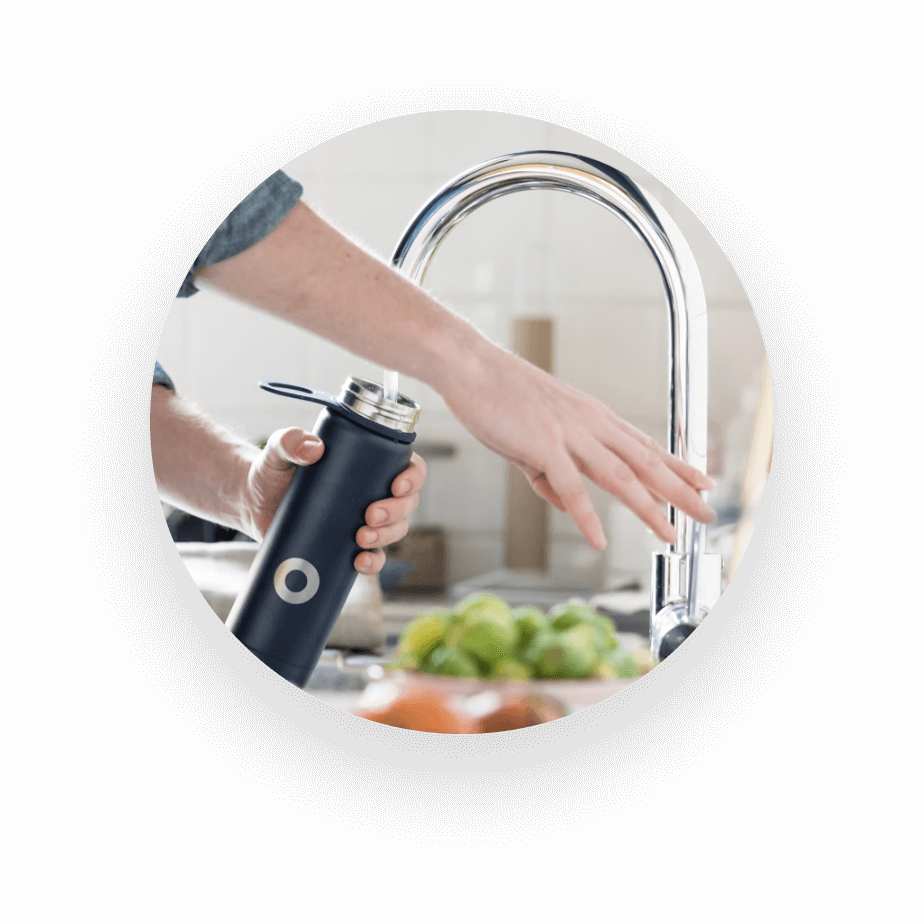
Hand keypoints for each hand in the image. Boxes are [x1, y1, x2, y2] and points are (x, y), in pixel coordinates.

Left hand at [238, 427, 425, 573]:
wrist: (253, 502)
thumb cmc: (272, 470)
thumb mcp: (279, 450)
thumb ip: (290, 440)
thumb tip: (313, 448)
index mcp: (371, 463)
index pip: (409, 466)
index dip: (413, 477)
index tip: (397, 485)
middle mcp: (374, 491)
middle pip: (407, 503)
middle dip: (396, 512)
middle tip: (370, 515)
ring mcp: (364, 520)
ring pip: (396, 531)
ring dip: (387, 536)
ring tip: (361, 538)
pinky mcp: (348, 545)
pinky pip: (373, 558)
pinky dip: (372, 562)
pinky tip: (359, 562)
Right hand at [441, 345, 715, 549]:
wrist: (470, 365)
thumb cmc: (497, 395)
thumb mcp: (531, 438)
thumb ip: (549, 473)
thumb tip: (564, 504)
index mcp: (591, 417)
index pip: (644, 444)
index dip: (676, 465)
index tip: (701, 480)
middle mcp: (590, 423)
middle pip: (645, 461)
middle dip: (680, 490)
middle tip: (707, 512)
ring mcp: (569, 432)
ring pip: (619, 476)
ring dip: (648, 507)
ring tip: (668, 533)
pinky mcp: (542, 444)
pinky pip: (570, 487)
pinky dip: (586, 515)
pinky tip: (598, 539)